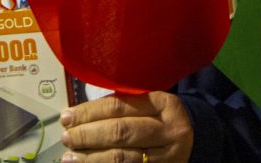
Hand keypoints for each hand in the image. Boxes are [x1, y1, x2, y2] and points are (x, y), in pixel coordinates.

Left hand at [59, 91, 193, 161]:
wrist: (194, 139)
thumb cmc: (160, 118)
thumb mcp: (150, 104)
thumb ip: (123, 104)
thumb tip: (79, 115)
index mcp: (164, 104)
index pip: (120, 106)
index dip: (89, 112)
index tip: (67, 116)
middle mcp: (169, 131)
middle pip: (121, 132)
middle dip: (88, 135)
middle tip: (66, 137)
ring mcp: (168, 157)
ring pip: (123, 158)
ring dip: (91, 158)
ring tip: (69, 156)